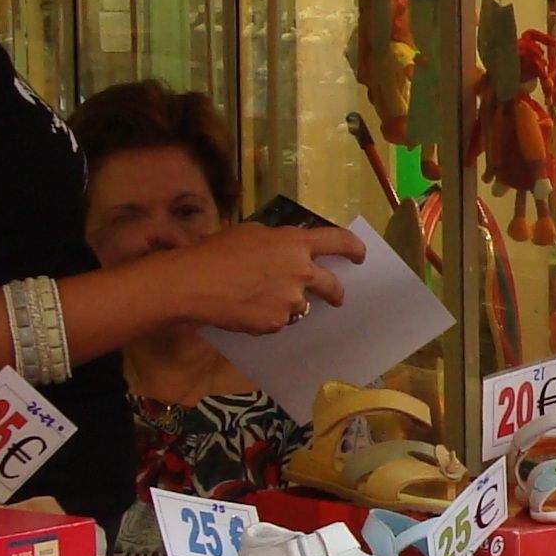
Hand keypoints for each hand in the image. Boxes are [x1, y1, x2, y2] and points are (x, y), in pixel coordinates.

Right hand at [170, 223, 363, 332]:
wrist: (194, 284)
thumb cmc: (217, 252)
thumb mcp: (251, 233)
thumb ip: (278, 241)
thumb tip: (288, 249)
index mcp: (295, 243)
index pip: (338, 241)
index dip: (354, 248)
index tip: (360, 256)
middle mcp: (301, 271)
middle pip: (332, 285)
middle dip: (335, 292)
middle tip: (335, 297)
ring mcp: (291, 300)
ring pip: (302, 305)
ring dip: (290, 303)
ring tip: (260, 298)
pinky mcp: (277, 322)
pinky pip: (280, 321)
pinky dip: (269, 317)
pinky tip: (247, 310)